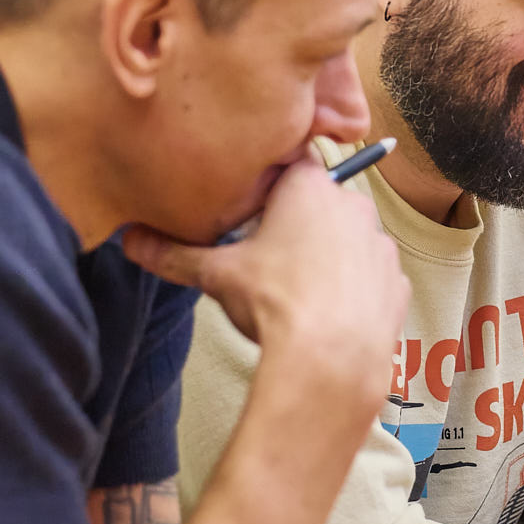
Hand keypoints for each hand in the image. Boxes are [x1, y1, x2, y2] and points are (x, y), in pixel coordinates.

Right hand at [124, 158, 408, 421]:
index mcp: (309, 186)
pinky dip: (351, 289)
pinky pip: (369, 276)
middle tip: (265, 257)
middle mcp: (353, 204)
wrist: (332, 360)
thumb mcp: (215, 274)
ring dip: (326, 255)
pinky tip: (327, 312)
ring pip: (346, 238)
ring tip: (296, 291)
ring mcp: (381, 244)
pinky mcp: (396, 282)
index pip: (288, 164)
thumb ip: (173, 253)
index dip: (267, 187)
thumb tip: (128, 240)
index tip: (251, 212)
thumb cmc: (275, 303)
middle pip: (318, 201)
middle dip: (294, 223)